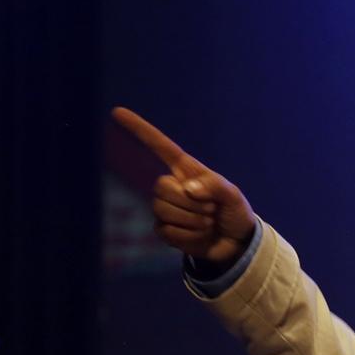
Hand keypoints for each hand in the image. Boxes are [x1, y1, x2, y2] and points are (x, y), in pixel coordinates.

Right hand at [110, 106, 257, 267]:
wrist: (237, 243)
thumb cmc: (234, 213)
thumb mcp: (233, 196)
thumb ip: (215, 186)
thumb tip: (188, 188)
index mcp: (187, 170)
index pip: (160, 146)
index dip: (139, 129)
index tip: (117, 111)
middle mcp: (173, 186)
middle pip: (160, 187)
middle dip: (191, 202)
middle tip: (212, 210)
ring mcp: (165, 208)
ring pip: (162, 210)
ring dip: (192, 220)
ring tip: (208, 222)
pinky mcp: (164, 230)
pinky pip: (166, 232)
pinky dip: (189, 237)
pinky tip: (200, 236)